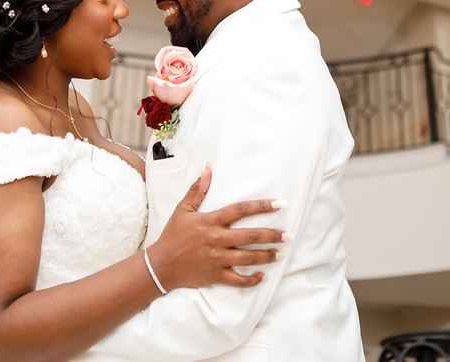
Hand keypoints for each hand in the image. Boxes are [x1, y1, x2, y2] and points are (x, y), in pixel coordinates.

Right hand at [148, 166, 285, 290]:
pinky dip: (252, 280)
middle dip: (272, 235)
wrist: (160, 265)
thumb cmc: (172, 235)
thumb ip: (198, 189)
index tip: (280, 204)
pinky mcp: (215, 275)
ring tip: (280, 253)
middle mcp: (216, 239)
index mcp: (211, 221)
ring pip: (248, 257)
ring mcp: (217, 259)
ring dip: (266, 256)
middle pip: (250, 235)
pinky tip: (262, 276)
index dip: (261, 206)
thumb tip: (207, 168)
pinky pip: (238, 280)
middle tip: (288, 235)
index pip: (240, 210)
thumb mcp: (183, 209)